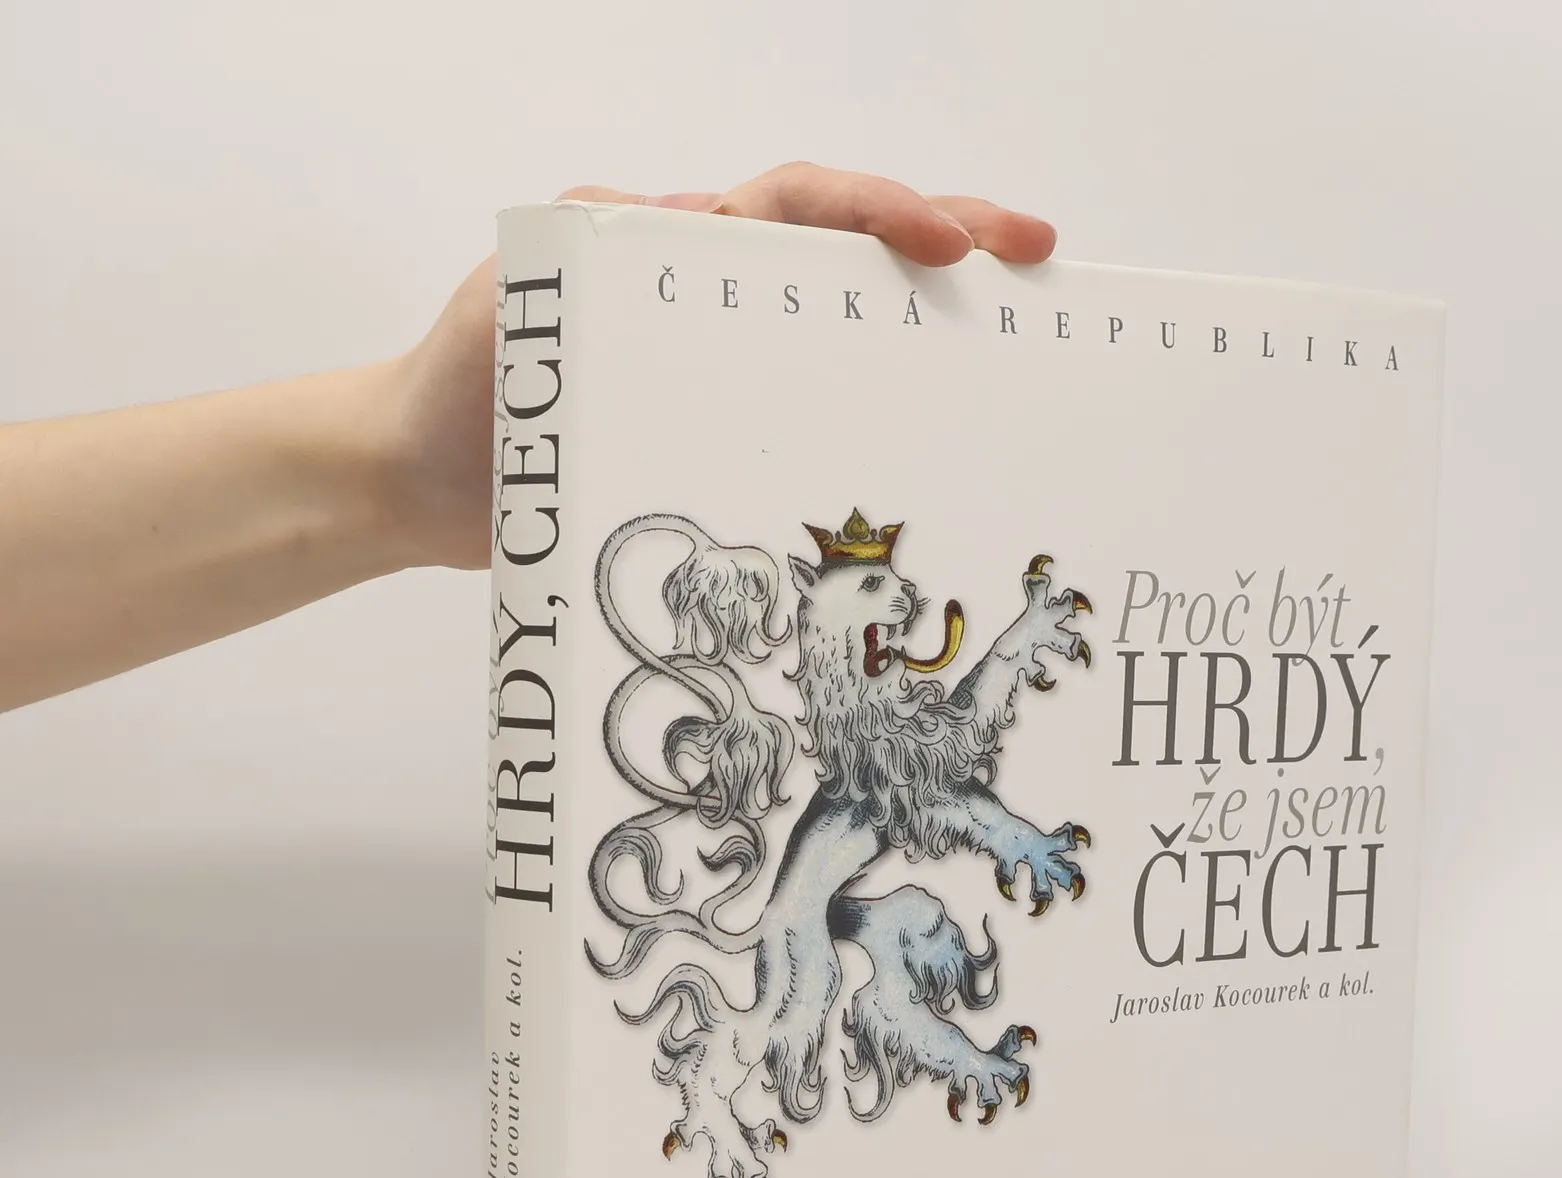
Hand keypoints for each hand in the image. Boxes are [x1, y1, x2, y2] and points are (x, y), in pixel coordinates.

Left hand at [384, 164, 1057, 572]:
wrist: (420, 482)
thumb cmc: (462, 390)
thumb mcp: (510, 308)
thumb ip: (577, 263)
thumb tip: (681, 218)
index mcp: (674, 248)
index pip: (796, 204)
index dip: (878, 211)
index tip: (950, 241)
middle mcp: (715, 294)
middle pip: (849, 248)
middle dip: (948, 238)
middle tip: (1035, 255)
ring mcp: (727, 366)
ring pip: (845, 328)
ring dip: (929, 327)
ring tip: (1014, 347)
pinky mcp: (723, 434)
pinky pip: (811, 416)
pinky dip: (875, 419)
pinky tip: (928, 453)